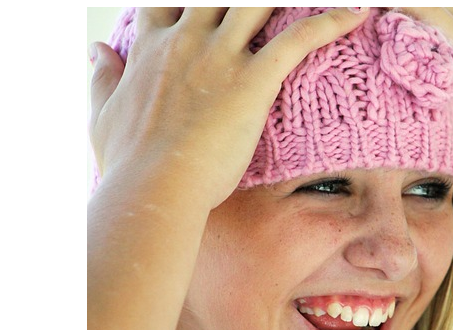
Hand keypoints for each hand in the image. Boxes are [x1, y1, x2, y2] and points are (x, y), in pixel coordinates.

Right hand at [88, 7, 370, 209]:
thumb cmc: (128, 163)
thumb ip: (100, 77)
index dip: (182, 0)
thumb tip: (95, 49)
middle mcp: (186, 41)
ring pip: (256, 1)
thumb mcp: (101, 114)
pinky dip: (330, 21)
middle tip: (261, 1)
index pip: (167, 0)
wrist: (152, 189)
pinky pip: (299, 38)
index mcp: (152, 49)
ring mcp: (220, 57)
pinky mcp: (252, 79)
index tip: (197, 5)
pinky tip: (356, 12)